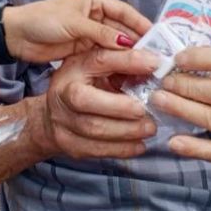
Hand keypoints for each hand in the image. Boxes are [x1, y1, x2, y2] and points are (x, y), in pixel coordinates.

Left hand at [2, 0, 150, 63]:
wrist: (16, 35)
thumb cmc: (42, 20)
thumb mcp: (74, 24)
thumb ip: (100, 33)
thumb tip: (127, 43)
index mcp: (93, 1)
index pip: (123, 11)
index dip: (140, 22)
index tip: (157, 36)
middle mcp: (93, 16)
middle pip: (121, 29)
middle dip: (137, 41)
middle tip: (154, 56)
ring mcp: (88, 33)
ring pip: (114, 44)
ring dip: (127, 54)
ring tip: (144, 66)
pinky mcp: (82, 49)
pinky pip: (103, 54)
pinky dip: (114, 61)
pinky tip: (125, 71)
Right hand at [32, 48, 159, 159]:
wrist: (55, 115)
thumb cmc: (82, 86)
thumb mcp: (97, 67)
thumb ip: (122, 62)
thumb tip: (154, 61)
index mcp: (72, 70)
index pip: (99, 60)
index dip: (126, 61)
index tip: (154, 64)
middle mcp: (62, 95)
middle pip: (87, 101)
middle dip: (122, 107)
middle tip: (147, 110)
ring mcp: (62, 123)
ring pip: (93, 129)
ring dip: (127, 131)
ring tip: (149, 128)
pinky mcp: (70, 146)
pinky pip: (97, 150)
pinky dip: (122, 149)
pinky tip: (139, 144)